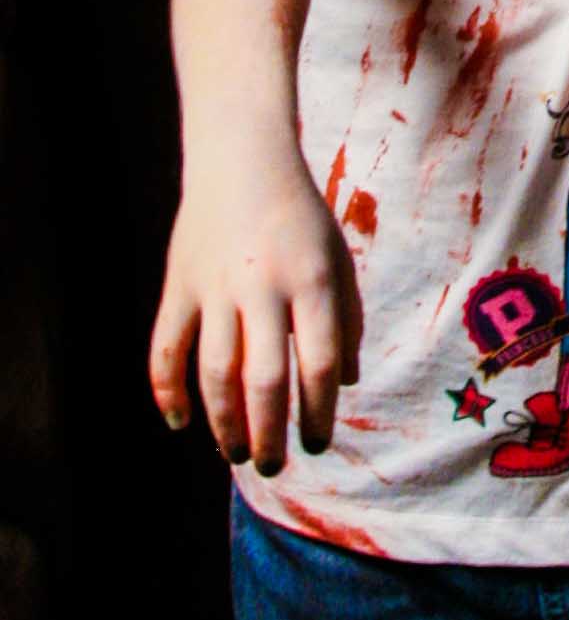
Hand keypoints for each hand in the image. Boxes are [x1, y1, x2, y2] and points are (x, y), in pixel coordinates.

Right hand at [150, 150, 361, 473]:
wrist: (243, 158)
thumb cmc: (299, 216)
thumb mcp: (337, 257)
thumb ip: (346, 320)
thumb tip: (344, 385)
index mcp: (312, 279)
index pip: (319, 362)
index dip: (319, 413)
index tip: (317, 446)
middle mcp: (264, 285)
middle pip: (265, 380)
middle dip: (270, 434)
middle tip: (273, 466)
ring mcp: (216, 286)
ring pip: (215, 373)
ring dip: (224, 423)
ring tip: (235, 453)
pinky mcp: (179, 285)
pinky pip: (166, 349)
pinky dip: (167, 392)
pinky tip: (181, 423)